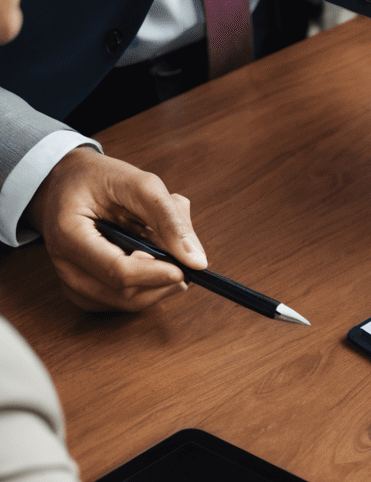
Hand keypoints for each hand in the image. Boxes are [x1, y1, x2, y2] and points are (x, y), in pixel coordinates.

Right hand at [25, 147, 204, 312]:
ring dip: (156, 283)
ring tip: (163, 250)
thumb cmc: (98, 178)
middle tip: (183, 257)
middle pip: (122, 294)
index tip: (187, 268)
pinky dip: (144, 286)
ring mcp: (70, 280)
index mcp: (69, 234)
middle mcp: (63, 264)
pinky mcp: (81, 289)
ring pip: (124, 303)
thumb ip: (169, 219)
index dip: (158, 274)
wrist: (65, 182)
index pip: (118, 271)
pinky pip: (119, 301)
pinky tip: (150, 261)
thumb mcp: (138, 183)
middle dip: (162, 280)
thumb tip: (197, 260)